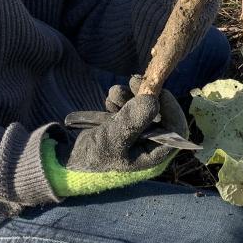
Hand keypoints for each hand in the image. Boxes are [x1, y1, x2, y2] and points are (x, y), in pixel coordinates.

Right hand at [60, 76, 188, 172]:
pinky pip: (130, 109)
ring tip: (113, 93)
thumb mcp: (112, 139)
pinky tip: (108, 101)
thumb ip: (132, 121)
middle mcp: (149, 146)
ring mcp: (136, 136)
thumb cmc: (92, 157)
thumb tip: (153, 100)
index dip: (171, 107)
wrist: (66, 162)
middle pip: (160, 114)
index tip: (157, 90)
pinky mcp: (123, 128)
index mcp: (154, 155)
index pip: (176, 129)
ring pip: (144, 109)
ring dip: (130, 96)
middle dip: (146, 96)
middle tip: (133, 80)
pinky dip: (121, 101)